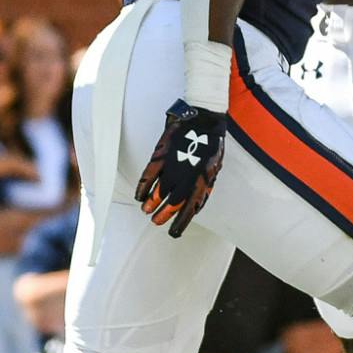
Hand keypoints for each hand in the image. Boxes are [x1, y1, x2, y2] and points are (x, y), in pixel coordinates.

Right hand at [135, 101, 227, 236]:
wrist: (203, 119)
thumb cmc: (210, 145)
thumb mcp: (213, 169)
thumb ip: (204, 188)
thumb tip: (195, 207)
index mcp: (201, 181)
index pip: (189, 209)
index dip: (180, 223)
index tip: (174, 233)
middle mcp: (186, 177)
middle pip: (171, 202)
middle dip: (163, 215)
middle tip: (156, 221)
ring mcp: (172, 166)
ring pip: (158, 191)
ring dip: (151, 202)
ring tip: (146, 210)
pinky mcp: (161, 155)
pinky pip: (148, 176)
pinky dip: (142, 187)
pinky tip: (139, 195)